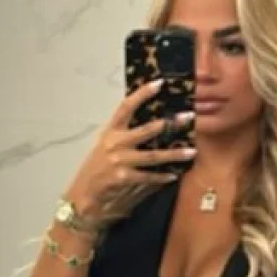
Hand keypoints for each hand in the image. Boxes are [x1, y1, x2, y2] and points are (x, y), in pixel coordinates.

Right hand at [65, 79, 195, 218]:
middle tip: (188, 117)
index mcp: (111, 131)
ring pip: (153, 156)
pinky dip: (162, 176)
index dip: (142, 94)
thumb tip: (154, 124)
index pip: (126, 107)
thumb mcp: (108, 146)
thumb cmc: (98, 168)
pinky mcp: (123, 178)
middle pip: (146, 130)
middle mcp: (115, 143)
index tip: (159, 83)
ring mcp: (119, 160)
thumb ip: (126, 135)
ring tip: (192, 151)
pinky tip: (174, 175)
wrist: (85, 193)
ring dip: (174, 154)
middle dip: (170, 123)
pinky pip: (149, 176)